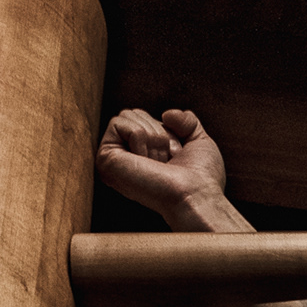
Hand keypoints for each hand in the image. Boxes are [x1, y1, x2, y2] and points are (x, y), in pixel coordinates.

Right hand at [95, 107, 235, 229]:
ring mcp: (112, 159)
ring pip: (126, 115)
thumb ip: (186, 121)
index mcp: (141, 153)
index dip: (165, 130)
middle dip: (157, 131)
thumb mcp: (199, 141)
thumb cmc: (201, 177)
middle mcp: (124, 157)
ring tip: (157, 163)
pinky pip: (117, 123)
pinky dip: (139, 138)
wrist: (196, 194)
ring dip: (151, 137)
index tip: (176, 154)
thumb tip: (166, 113)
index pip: (143, 116)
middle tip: (166, 160)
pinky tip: (145, 162)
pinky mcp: (105, 159)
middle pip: (133, 112)